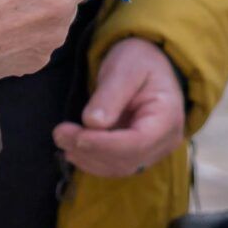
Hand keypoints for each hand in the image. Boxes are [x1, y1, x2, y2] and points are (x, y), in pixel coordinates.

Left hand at [56, 38, 185, 177]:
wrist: (148, 63)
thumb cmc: (138, 60)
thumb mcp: (124, 68)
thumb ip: (110, 95)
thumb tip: (92, 123)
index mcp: (167, 117)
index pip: (137, 143)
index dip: (104, 144)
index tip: (76, 136)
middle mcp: (165, 140)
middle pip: (127, 159)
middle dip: (90, 150)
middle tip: (59, 133)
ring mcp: (153, 150)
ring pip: (119, 167)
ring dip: (88, 158)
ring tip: (62, 139)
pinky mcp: (138, 153)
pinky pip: (115, 165)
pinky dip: (92, 160)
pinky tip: (73, 148)